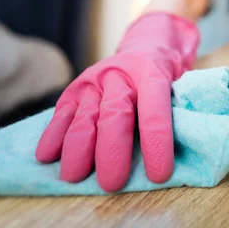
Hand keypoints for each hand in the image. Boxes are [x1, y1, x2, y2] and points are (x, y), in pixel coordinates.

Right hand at [35, 12, 199, 191]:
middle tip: (112, 182)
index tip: (159, 174)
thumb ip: (178, 107)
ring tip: (74, 175)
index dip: (157, 142)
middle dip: (112, 151)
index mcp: (152, 73)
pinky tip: (48, 155)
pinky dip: (54, 135)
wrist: (146, 46)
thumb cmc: (166, 75)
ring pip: (85, 116)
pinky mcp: (75, 89)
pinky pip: (62, 113)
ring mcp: (95, 81)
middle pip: (115, 115)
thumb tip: (179, 147)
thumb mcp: (180, 83)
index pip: (155, 109)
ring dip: (78, 148)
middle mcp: (120, 75)